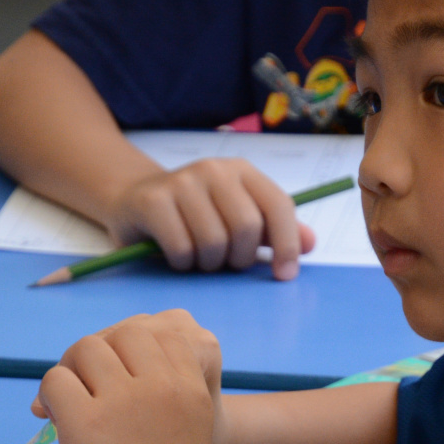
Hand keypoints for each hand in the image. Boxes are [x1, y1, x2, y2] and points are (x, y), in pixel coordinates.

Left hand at [32, 311, 222, 443]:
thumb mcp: (185, 434)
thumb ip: (160, 400)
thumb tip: (105, 377)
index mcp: (191, 390)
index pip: (162, 332)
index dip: (133, 346)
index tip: (118, 372)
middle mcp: (162, 387)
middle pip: (124, 332)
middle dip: (101, 352)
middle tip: (84, 385)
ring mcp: (124, 401)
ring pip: (86, 349)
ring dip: (73, 371)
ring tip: (68, 404)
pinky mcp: (86, 421)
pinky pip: (56, 381)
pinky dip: (50, 395)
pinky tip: (54, 419)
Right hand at [110, 160, 317, 279]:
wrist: (133, 201)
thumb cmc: (194, 216)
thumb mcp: (238, 220)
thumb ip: (275, 231)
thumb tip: (311, 243)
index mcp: (242, 171)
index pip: (278, 205)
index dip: (287, 243)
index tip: (285, 274)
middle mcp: (214, 169)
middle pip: (247, 227)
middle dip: (240, 258)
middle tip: (226, 262)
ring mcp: (181, 181)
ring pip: (214, 242)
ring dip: (209, 263)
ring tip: (200, 257)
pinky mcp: (153, 200)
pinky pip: (182, 249)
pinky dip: (183, 263)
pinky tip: (176, 255)